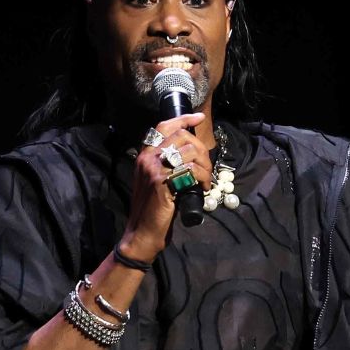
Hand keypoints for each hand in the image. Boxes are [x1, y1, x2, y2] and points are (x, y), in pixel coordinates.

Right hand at [120, 112, 212, 261]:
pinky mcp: (162, 182)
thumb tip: (190, 153)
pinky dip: (202, 177)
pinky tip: (202, 187)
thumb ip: (166, 164)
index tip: (198, 118)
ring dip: (204, 165)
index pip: (163, 126)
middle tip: (206, 167)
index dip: (183, 119)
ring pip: (189, 151)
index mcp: (145, 154)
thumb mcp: (156, 180)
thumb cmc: (153, 208)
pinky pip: (190, 169)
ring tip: (205, 180)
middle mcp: (147, 157)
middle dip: (201, 149)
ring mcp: (153, 168)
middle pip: (181, 136)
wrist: (142, 231)